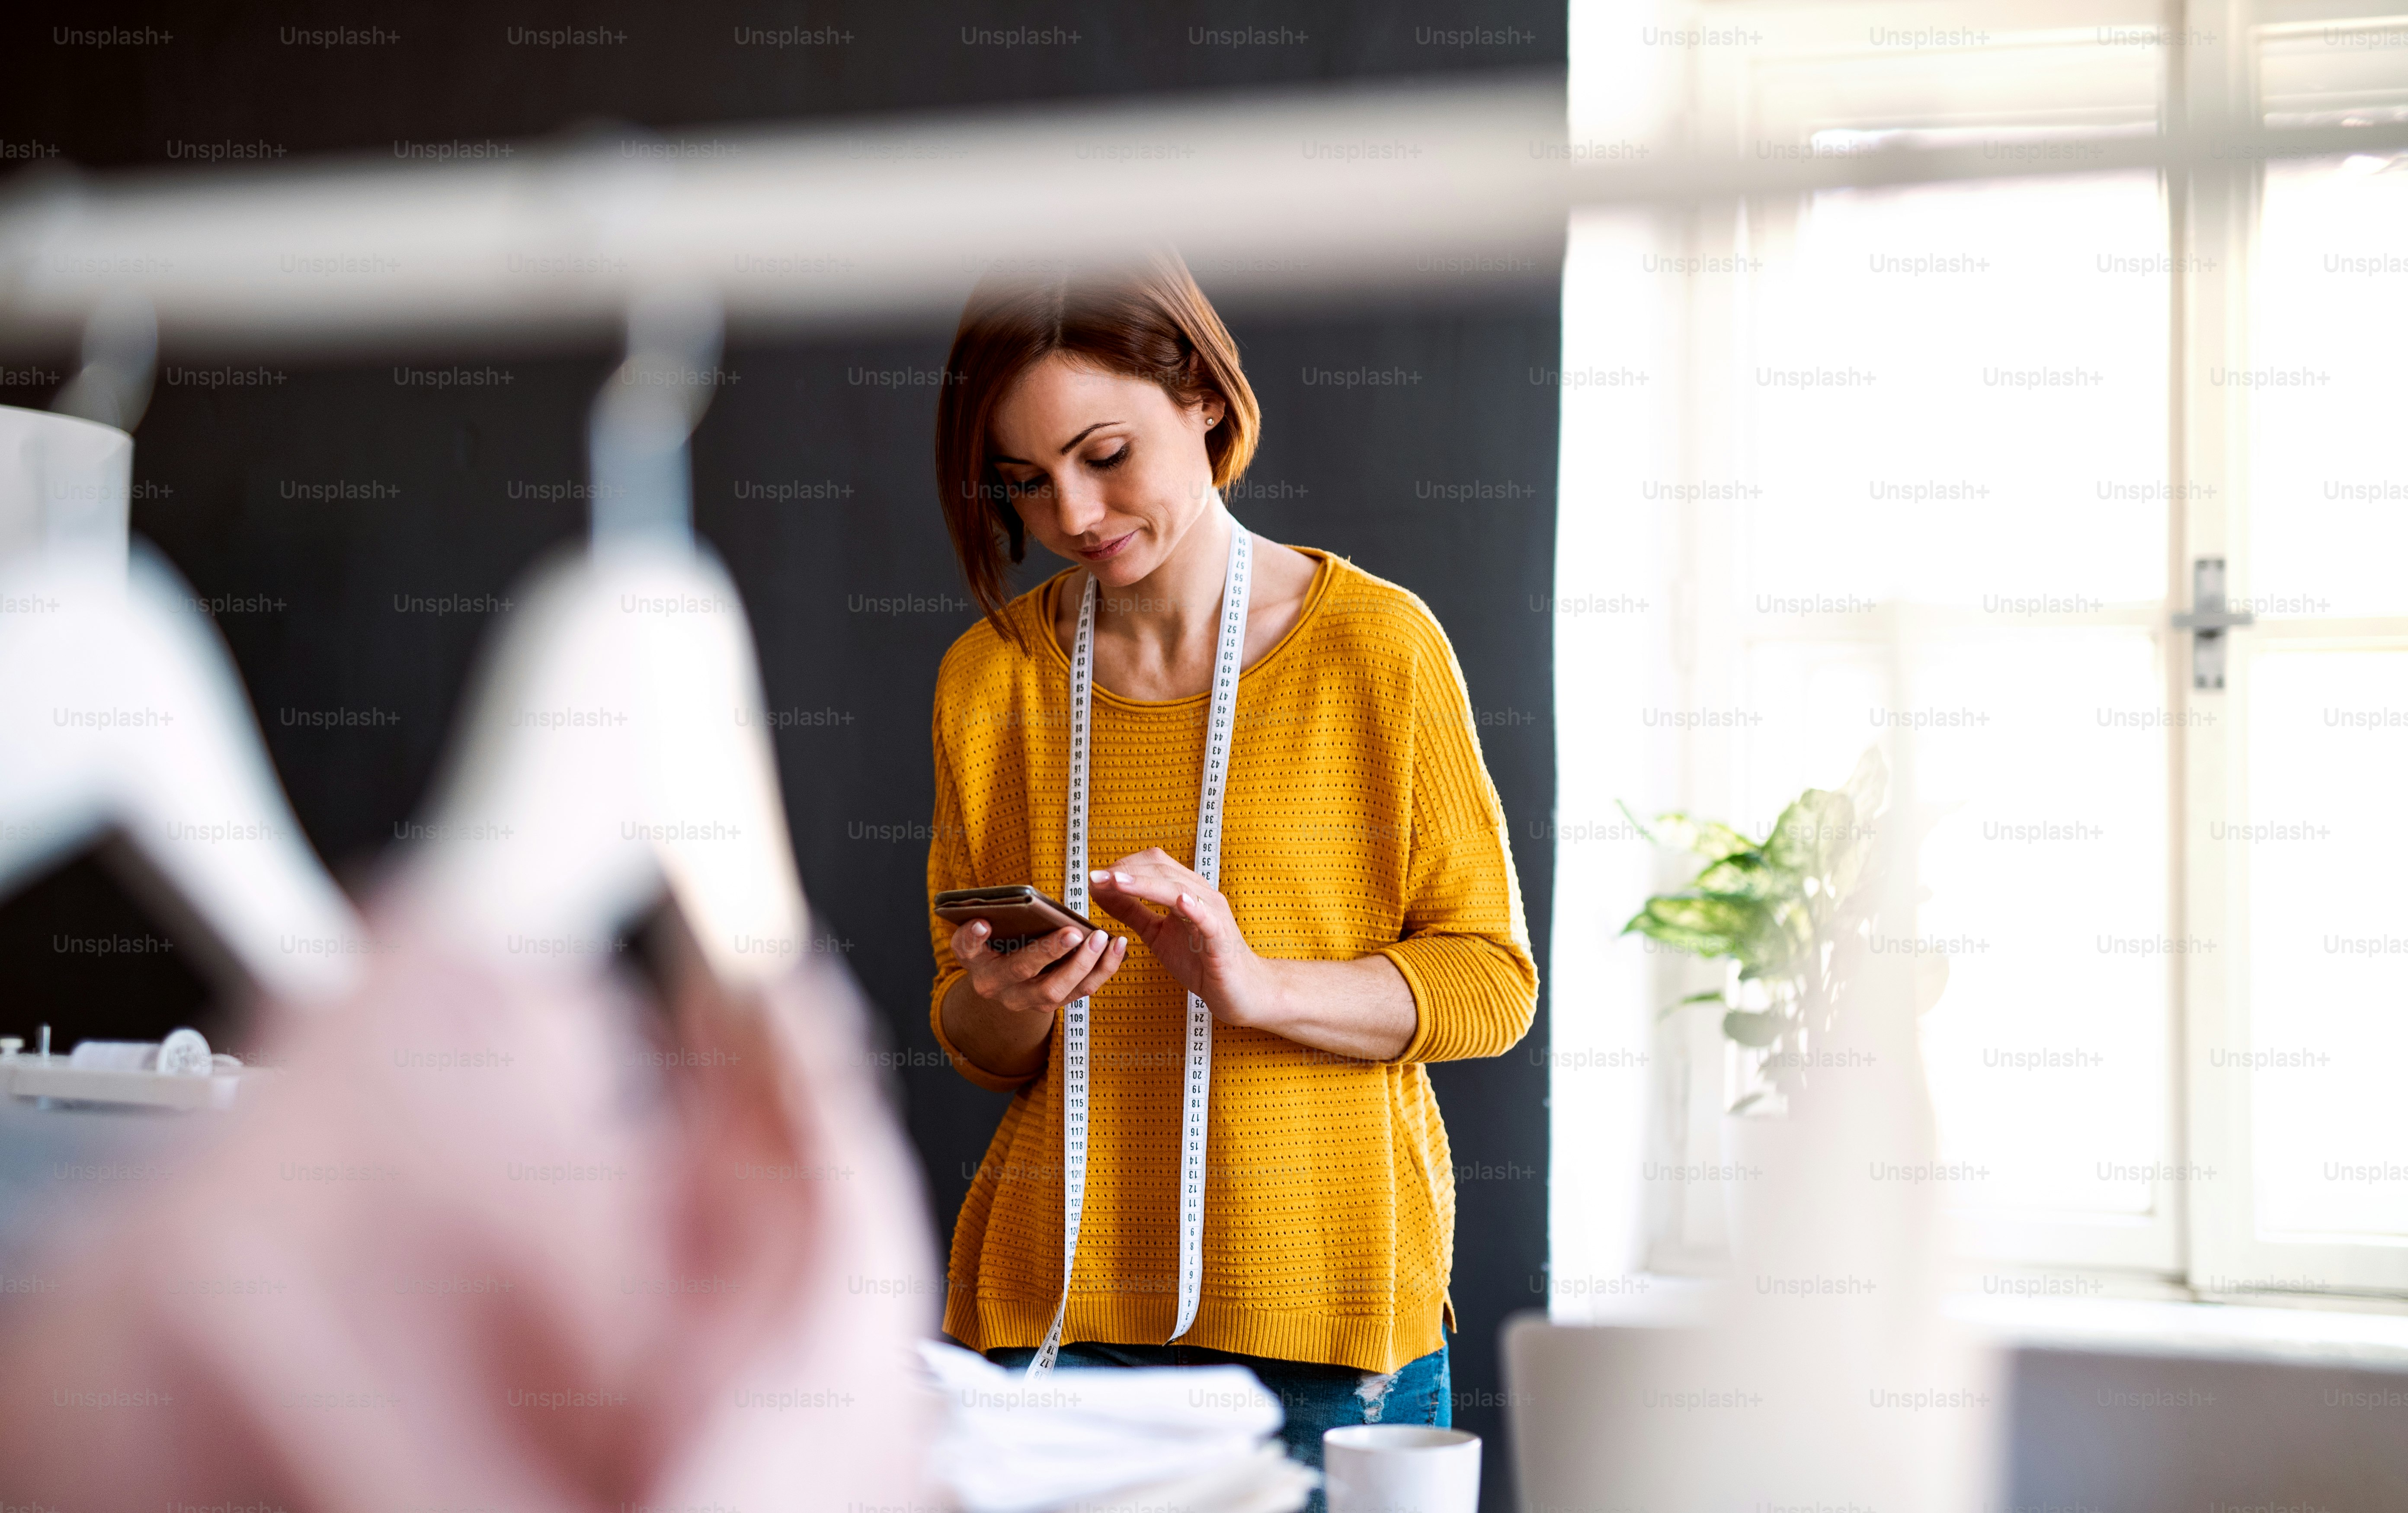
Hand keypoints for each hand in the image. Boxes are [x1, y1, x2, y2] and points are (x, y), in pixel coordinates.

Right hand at [952, 916, 1127, 1014]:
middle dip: (1049, 952)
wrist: (1005, 981)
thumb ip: (997, 914)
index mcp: (976, 961)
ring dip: (1084, 964)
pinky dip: (1103, 969)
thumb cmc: (1000, 942)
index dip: (972, 938)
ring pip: (1056, 990)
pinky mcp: (1052, 1005)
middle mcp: (996, 986)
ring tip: (1101, 937)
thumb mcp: (989, 929)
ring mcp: (1025, 1000)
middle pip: (1021, 971)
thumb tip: (1017, 900)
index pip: (966, 949)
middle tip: (1073, 932)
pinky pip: (1081, 991)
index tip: (983, 923)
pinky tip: (1117, 946)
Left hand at [1086, 847, 1277, 1028]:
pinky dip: (1193, 907)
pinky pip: (1207, 917)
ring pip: (1178, 888)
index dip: (1122, 867)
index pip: (1152, 865)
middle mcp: (1200, 895)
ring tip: (1118, 882)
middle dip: (1126, 871)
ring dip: (1145, 884)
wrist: (1239, 992)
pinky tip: (1178, 901)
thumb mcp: (1157, 934)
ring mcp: (1213, 913)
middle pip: (1162, 869)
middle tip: (1096, 877)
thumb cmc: (1202, 962)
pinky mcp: (1221, 936)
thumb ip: (1132, 911)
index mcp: (1184, 891)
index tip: (1095, 877)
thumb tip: (1102, 891)